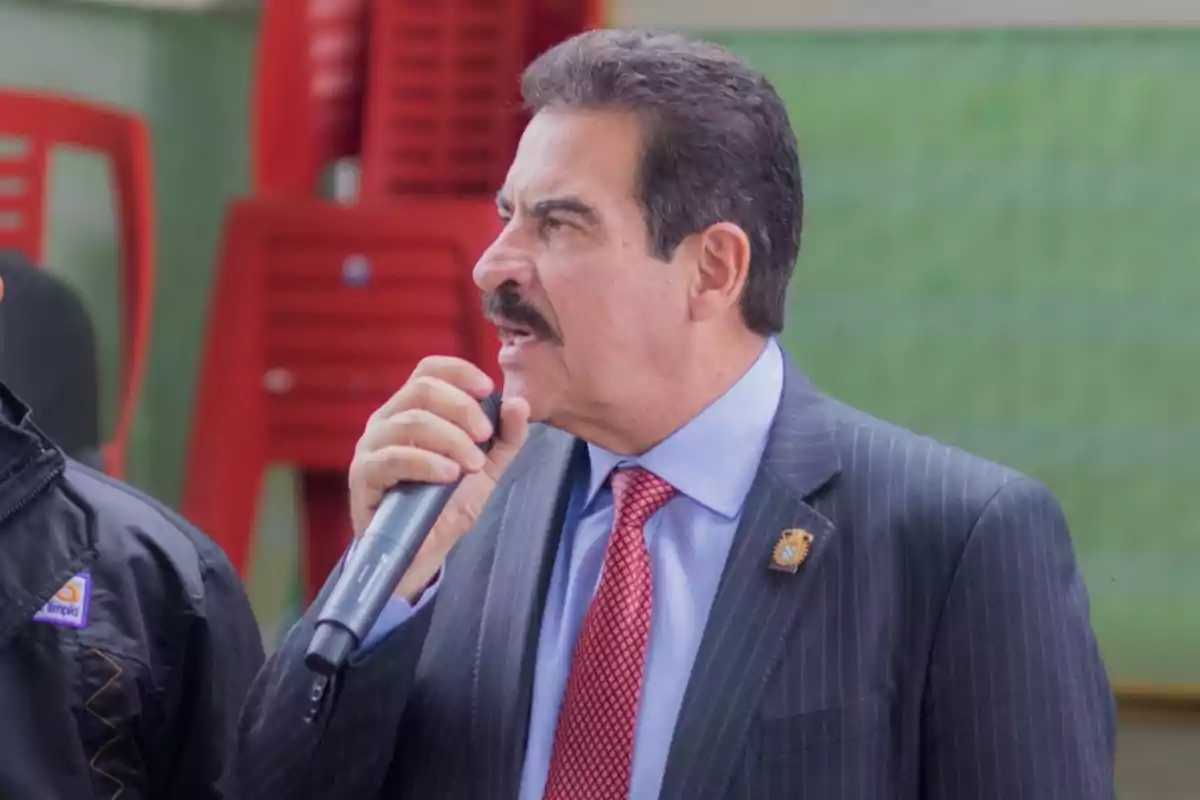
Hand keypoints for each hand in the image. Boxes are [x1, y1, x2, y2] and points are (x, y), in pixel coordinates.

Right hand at [348, 356, 529, 601]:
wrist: (421, 553)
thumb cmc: (445, 504)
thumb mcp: (485, 469)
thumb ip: (505, 438)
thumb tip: (519, 403)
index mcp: (413, 409)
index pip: (429, 370)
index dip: (460, 372)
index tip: (489, 389)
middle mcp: (388, 420)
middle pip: (422, 389)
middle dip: (462, 408)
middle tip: (485, 436)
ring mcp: (371, 446)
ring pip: (411, 421)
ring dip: (451, 439)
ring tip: (473, 464)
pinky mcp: (363, 476)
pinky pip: (393, 457)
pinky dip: (428, 462)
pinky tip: (450, 475)